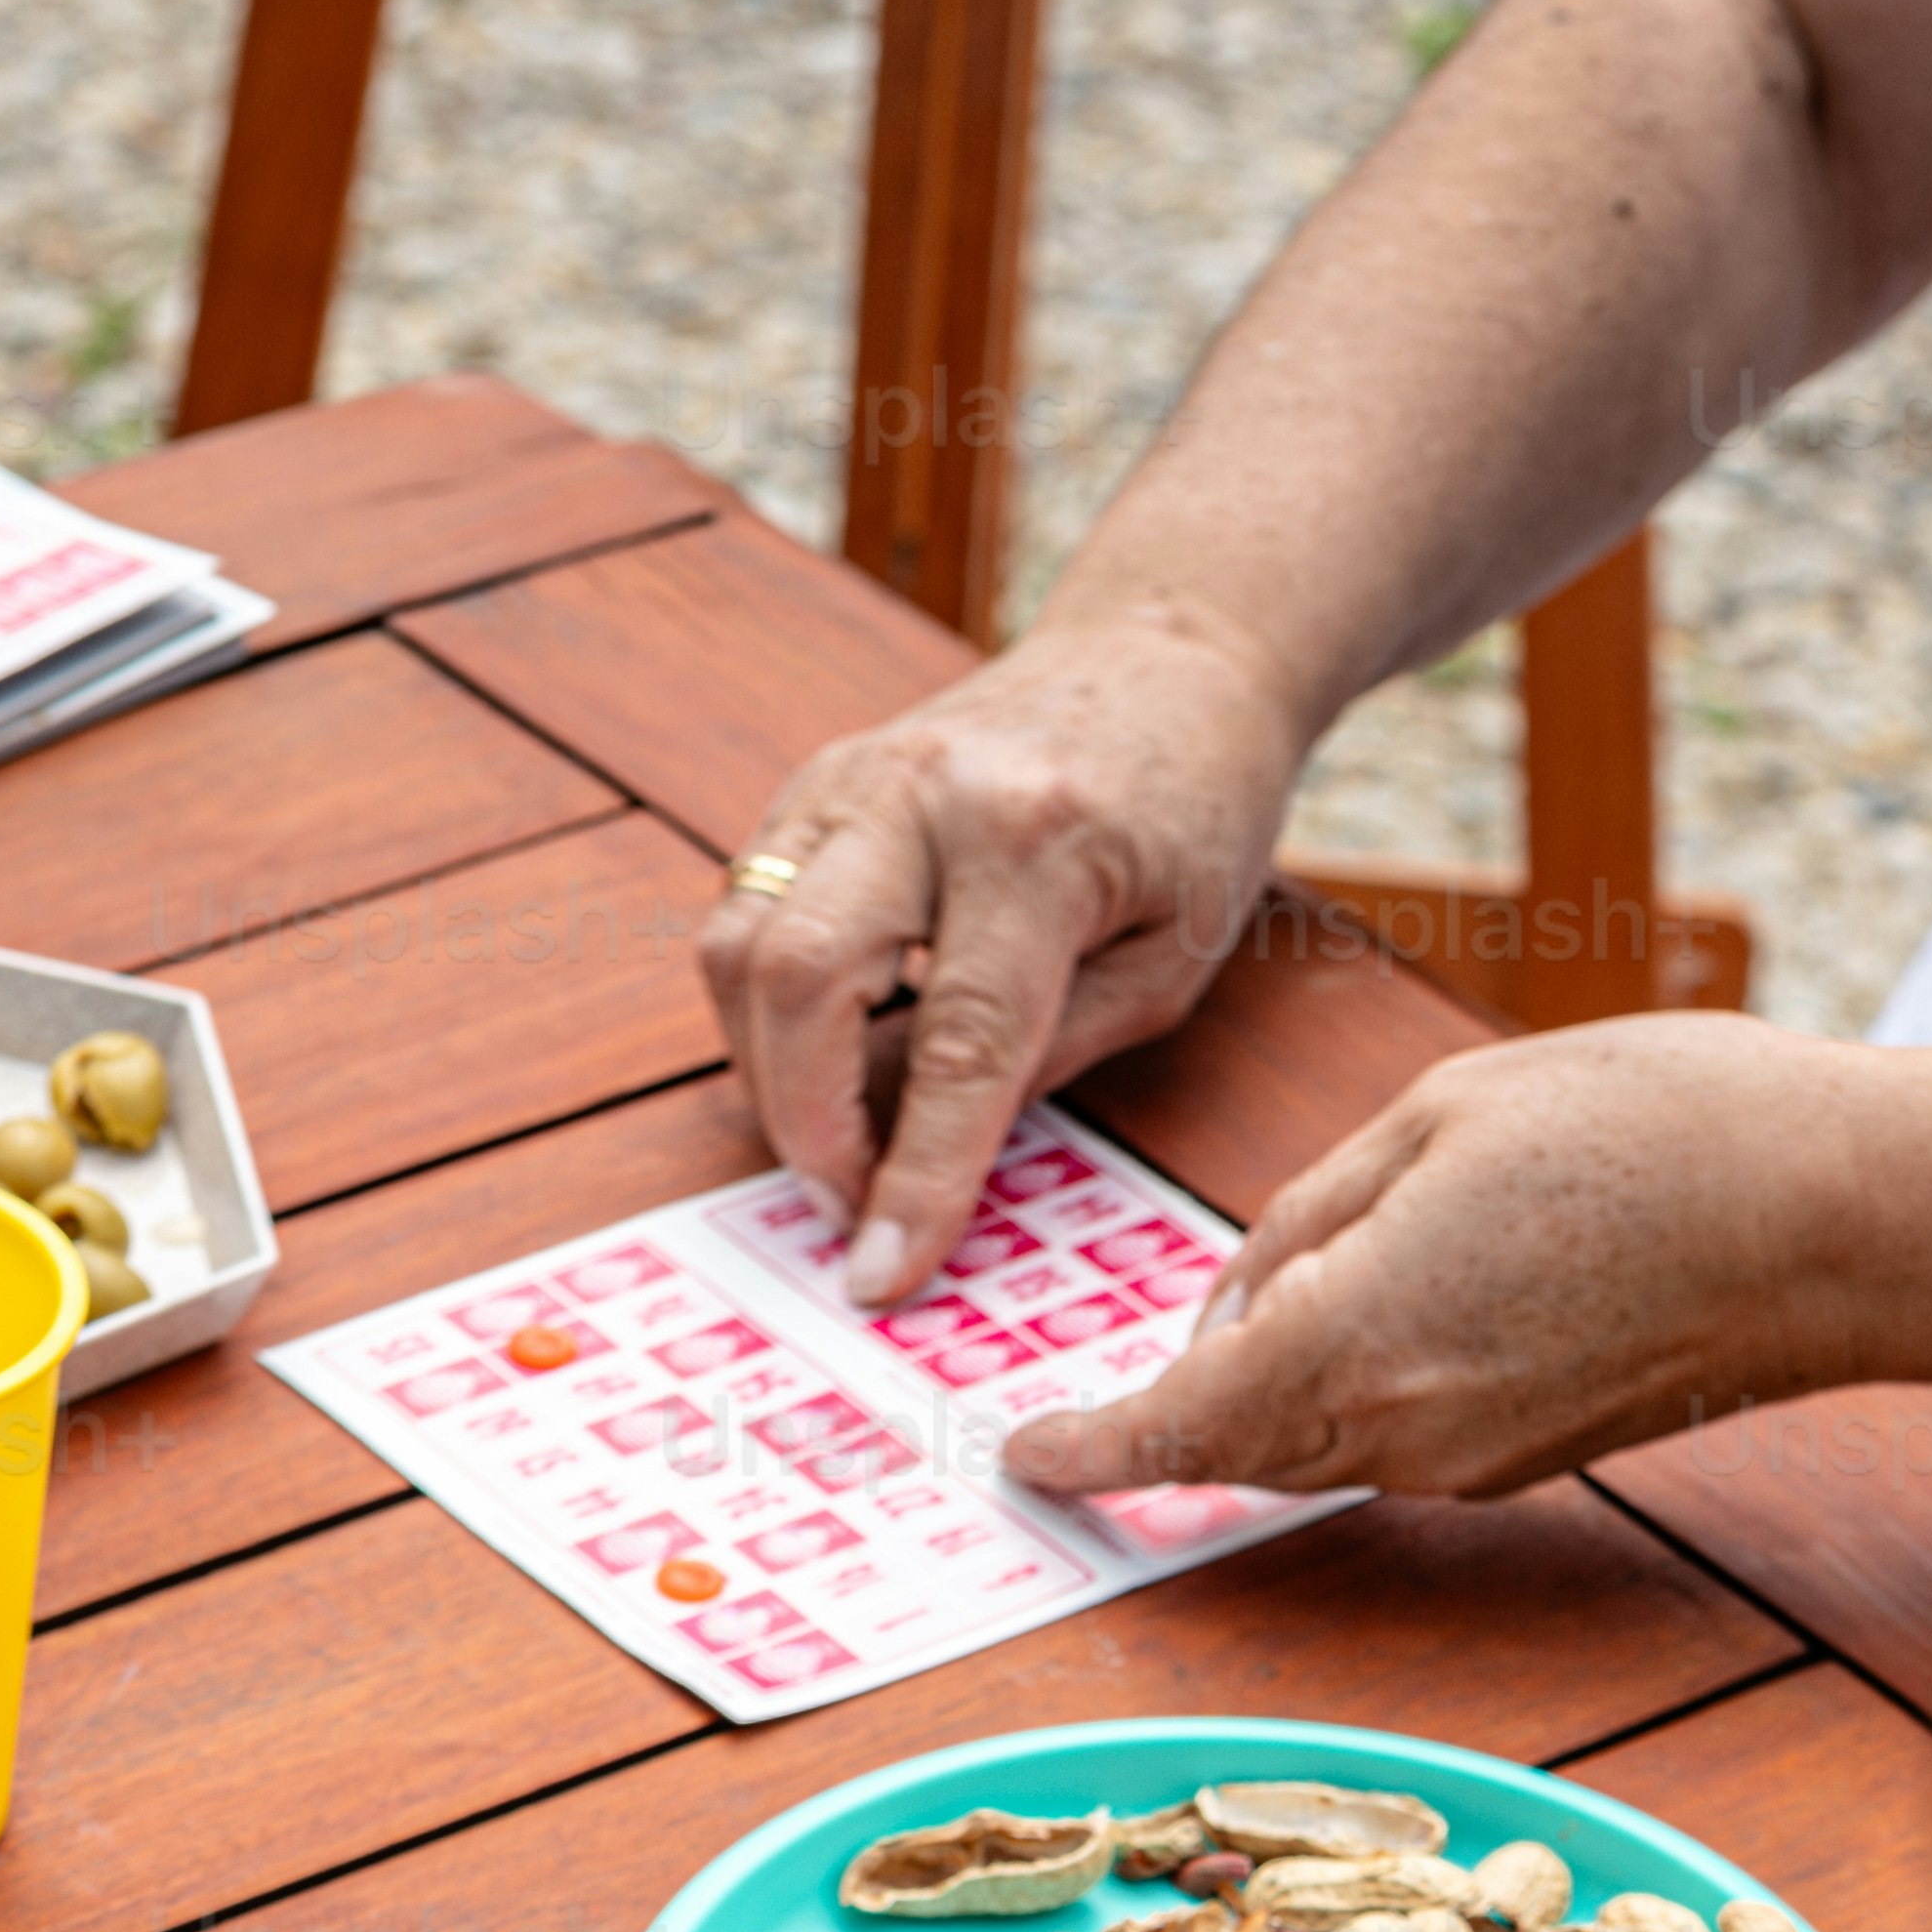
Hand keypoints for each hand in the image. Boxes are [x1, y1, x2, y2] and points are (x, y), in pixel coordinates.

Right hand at [693, 602, 1309, 1310]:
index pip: (956, 1043)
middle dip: (806, 1124)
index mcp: (1038, 839)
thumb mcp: (1170, 962)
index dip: (913, 1176)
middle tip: (849, 1204)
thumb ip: (1045, 1058)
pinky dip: (766, 1013)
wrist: (1163, 659)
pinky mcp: (812, 786)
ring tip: (839, 1138)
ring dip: (770, 1074)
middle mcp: (923, 793)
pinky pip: (742, 915)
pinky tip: (828, 1056)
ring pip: (740, 946)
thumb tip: (919, 1160)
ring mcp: (850, 777)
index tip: (880, 1273)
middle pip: (798, 978)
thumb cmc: (1191, 816)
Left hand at [1001, 1016, 1891, 1504]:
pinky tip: (1405, 1291)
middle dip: (1173, 1403)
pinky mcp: (1524, 1461)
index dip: (1089, 1450)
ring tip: (1308, 1270)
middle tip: (1122, 1368)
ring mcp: (1468, 1461)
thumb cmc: (1650, 1128)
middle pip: (1234, 1441)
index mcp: (1355, 1339)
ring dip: (1272, 1380)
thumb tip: (1237, 1304)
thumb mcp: (1437, 1120)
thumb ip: (1307, 1219)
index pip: (1177, 1424)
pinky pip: (1394, 1432)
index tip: (1022, 1459)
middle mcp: (1400, 1431)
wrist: (1832, 1221)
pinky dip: (1356, 1383)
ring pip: (1313, 1438)